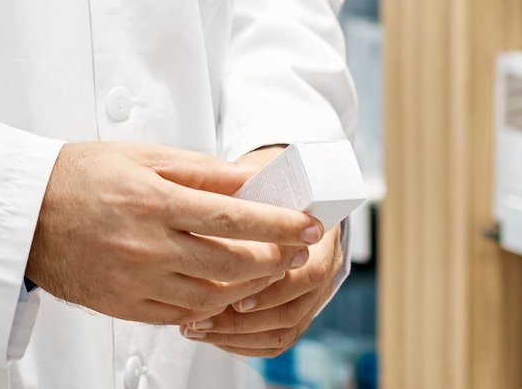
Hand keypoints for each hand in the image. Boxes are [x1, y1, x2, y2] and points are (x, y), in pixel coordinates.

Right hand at [24, 142, 323, 327]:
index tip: (308, 225)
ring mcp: (137, 280)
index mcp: (154, 201)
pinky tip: (219, 289)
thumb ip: (200, 170)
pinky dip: (210, 305)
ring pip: (213, 295)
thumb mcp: (141, 156)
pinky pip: (183, 314)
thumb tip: (249, 178)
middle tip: (292, 250)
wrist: (25, 214)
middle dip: (274, 257)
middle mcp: (148, 245)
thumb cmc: (80, 176)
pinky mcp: (126, 305)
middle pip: (233, 263)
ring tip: (261, 270)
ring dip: (246, 285)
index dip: (279, 224)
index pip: (234, 218)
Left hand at [181, 147, 344, 356]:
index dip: (271, 287)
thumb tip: (212, 197)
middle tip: (199, 316)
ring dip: (235, 335)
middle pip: (291, 311)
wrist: (292, 193)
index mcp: (321, 237)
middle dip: (241, 321)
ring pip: (282, 331)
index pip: (307, 273)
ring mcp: (314, 295)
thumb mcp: (259, 177)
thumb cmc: (269, 183)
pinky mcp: (298, 311)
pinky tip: (211, 336)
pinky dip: (242, 344)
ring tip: (196, 327)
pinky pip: (276, 341)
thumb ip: (240, 191)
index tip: (232, 291)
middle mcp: (324, 270)